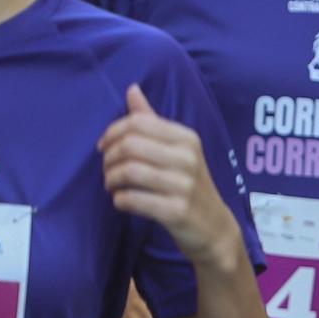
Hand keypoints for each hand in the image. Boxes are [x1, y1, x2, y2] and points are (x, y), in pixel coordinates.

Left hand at [99, 84, 241, 268]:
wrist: (214, 228)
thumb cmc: (188, 184)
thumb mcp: (176, 149)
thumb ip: (151, 120)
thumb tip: (131, 89)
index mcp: (187, 138)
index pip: (138, 122)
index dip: (112, 133)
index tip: (103, 147)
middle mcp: (188, 158)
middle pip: (130, 145)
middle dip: (108, 158)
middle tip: (107, 170)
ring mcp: (184, 186)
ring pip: (129, 172)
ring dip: (111, 179)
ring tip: (112, 186)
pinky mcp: (176, 212)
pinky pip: (133, 199)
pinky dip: (119, 200)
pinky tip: (121, 201)